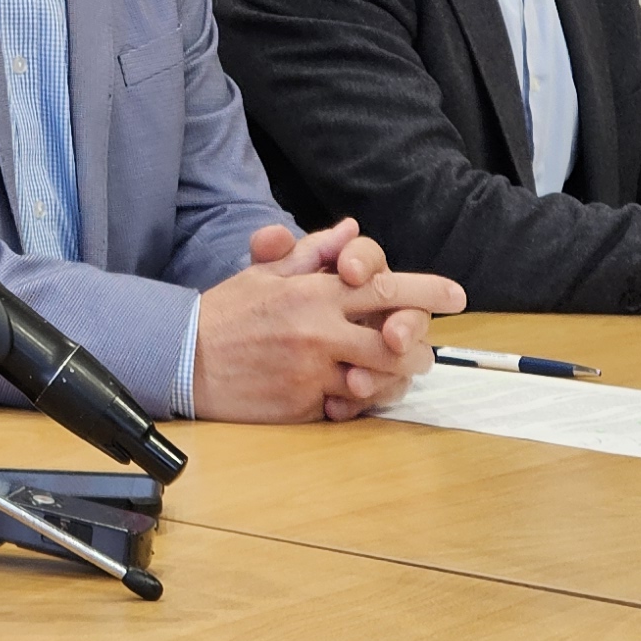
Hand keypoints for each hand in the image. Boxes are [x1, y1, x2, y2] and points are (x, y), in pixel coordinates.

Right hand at [191, 222, 465, 422]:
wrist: (183, 358)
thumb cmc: (228, 312)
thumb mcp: (266, 271)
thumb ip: (313, 251)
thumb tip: (350, 230)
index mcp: (314, 293)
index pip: (385, 287)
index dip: (427, 291)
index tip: (457, 295)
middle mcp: (320, 332)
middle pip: (396, 342)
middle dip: (419, 346)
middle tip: (420, 348)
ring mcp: (313, 373)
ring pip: (379, 382)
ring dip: (393, 380)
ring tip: (390, 375)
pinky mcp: (303, 406)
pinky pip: (347, 410)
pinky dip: (355, 404)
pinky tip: (349, 394)